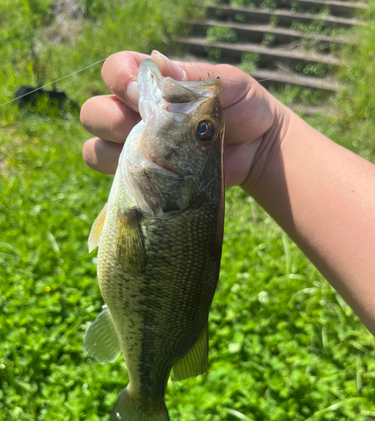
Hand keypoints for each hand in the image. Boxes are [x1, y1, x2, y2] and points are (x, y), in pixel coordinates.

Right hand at [80, 50, 289, 190]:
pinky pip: (119, 185)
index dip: (119, 79)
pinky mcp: (147, 181)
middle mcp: (134, 116)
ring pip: (96, 150)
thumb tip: (161, 72)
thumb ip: (193, 76)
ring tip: (154, 155)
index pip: (113, 71)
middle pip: (93, 113)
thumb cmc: (242, 106)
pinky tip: (158, 178)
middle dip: (111, 118)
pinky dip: (130, 182)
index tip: (142, 92)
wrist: (257, 147)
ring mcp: (138, 151)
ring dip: (116, 153)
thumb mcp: (224, 82)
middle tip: (145, 126)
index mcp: (150, 86)